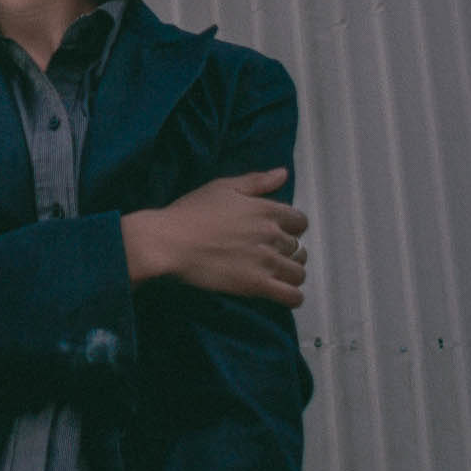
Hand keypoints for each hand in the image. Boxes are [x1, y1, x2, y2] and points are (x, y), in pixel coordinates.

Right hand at [121, 170, 307, 303]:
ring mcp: (266, 261)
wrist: (170, 241)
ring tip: (275, 276)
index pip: (301, 222)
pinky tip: (282, 294)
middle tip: (268, 257)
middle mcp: (272, 235)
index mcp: (266, 210)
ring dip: (291, 274)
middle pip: (299, 248)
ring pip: (299, 273)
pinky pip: (291, 296)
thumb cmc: (192, 212)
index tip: (277, 233)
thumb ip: (257, 182)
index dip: (292, 228)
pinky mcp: (256, 284)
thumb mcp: (224, 187)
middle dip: (288, 253)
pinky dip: (292, 297)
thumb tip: (283, 174)